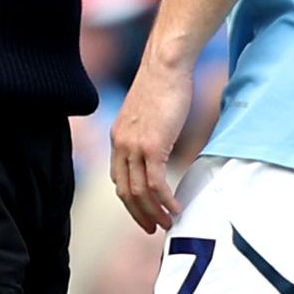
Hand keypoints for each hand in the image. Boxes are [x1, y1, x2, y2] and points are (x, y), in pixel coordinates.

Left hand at [108, 60, 192, 232]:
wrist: (165, 65)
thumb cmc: (163, 83)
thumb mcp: (148, 113)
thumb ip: (149, 131)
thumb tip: (162, 142)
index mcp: (118, 138)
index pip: (119, 178)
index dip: (131, 199)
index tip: (144, 211)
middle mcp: (121, 145)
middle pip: (126, 191)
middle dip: (140, 214)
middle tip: (154, 228)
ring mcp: (135, 147)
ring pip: (140, 191)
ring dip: (154, 211)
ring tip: (168, 223)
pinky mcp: (152, 146)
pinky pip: (156, 183)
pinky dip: (165, 199)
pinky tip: (176, 207)